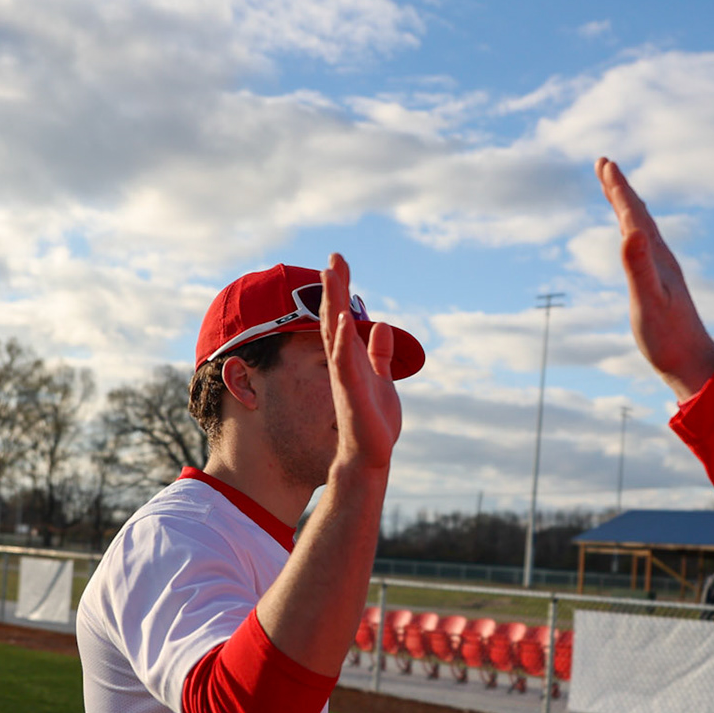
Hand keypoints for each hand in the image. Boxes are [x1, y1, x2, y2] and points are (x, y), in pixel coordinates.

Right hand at [319, 252, 402, 472]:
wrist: (369, 455)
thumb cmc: (373, 421)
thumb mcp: (382, 379)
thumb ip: (379, 354)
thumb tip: (381, 325)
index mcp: (351, 358)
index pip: (343, 317)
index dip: (341, 290)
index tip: (338, 262)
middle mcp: (343, 362)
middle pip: (335, 317)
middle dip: (334, 288)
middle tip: (334, 257)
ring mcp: (344, 376)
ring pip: (335, 334)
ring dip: (333, 304)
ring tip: (331, 276)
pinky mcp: (350, 393)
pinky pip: (345, 363)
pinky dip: (344, 341)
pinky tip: (346, 319)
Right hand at [596, 158, 713, 399]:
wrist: (693, 363)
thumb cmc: (668, 338)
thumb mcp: (647, 301)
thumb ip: (638, 267)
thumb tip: (632, 231)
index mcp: (656, 257)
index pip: (633, 215)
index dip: (618, 189)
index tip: (605, 162)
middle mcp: (661, 258)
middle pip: (639, 215)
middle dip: (620, 189)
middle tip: (604, 164)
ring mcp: (663, 271)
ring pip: (642, 229)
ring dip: (627, 208)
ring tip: (615, 193)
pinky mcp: (662, 285)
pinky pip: (645, 248)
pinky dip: (634, 233)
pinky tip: (633, 239)